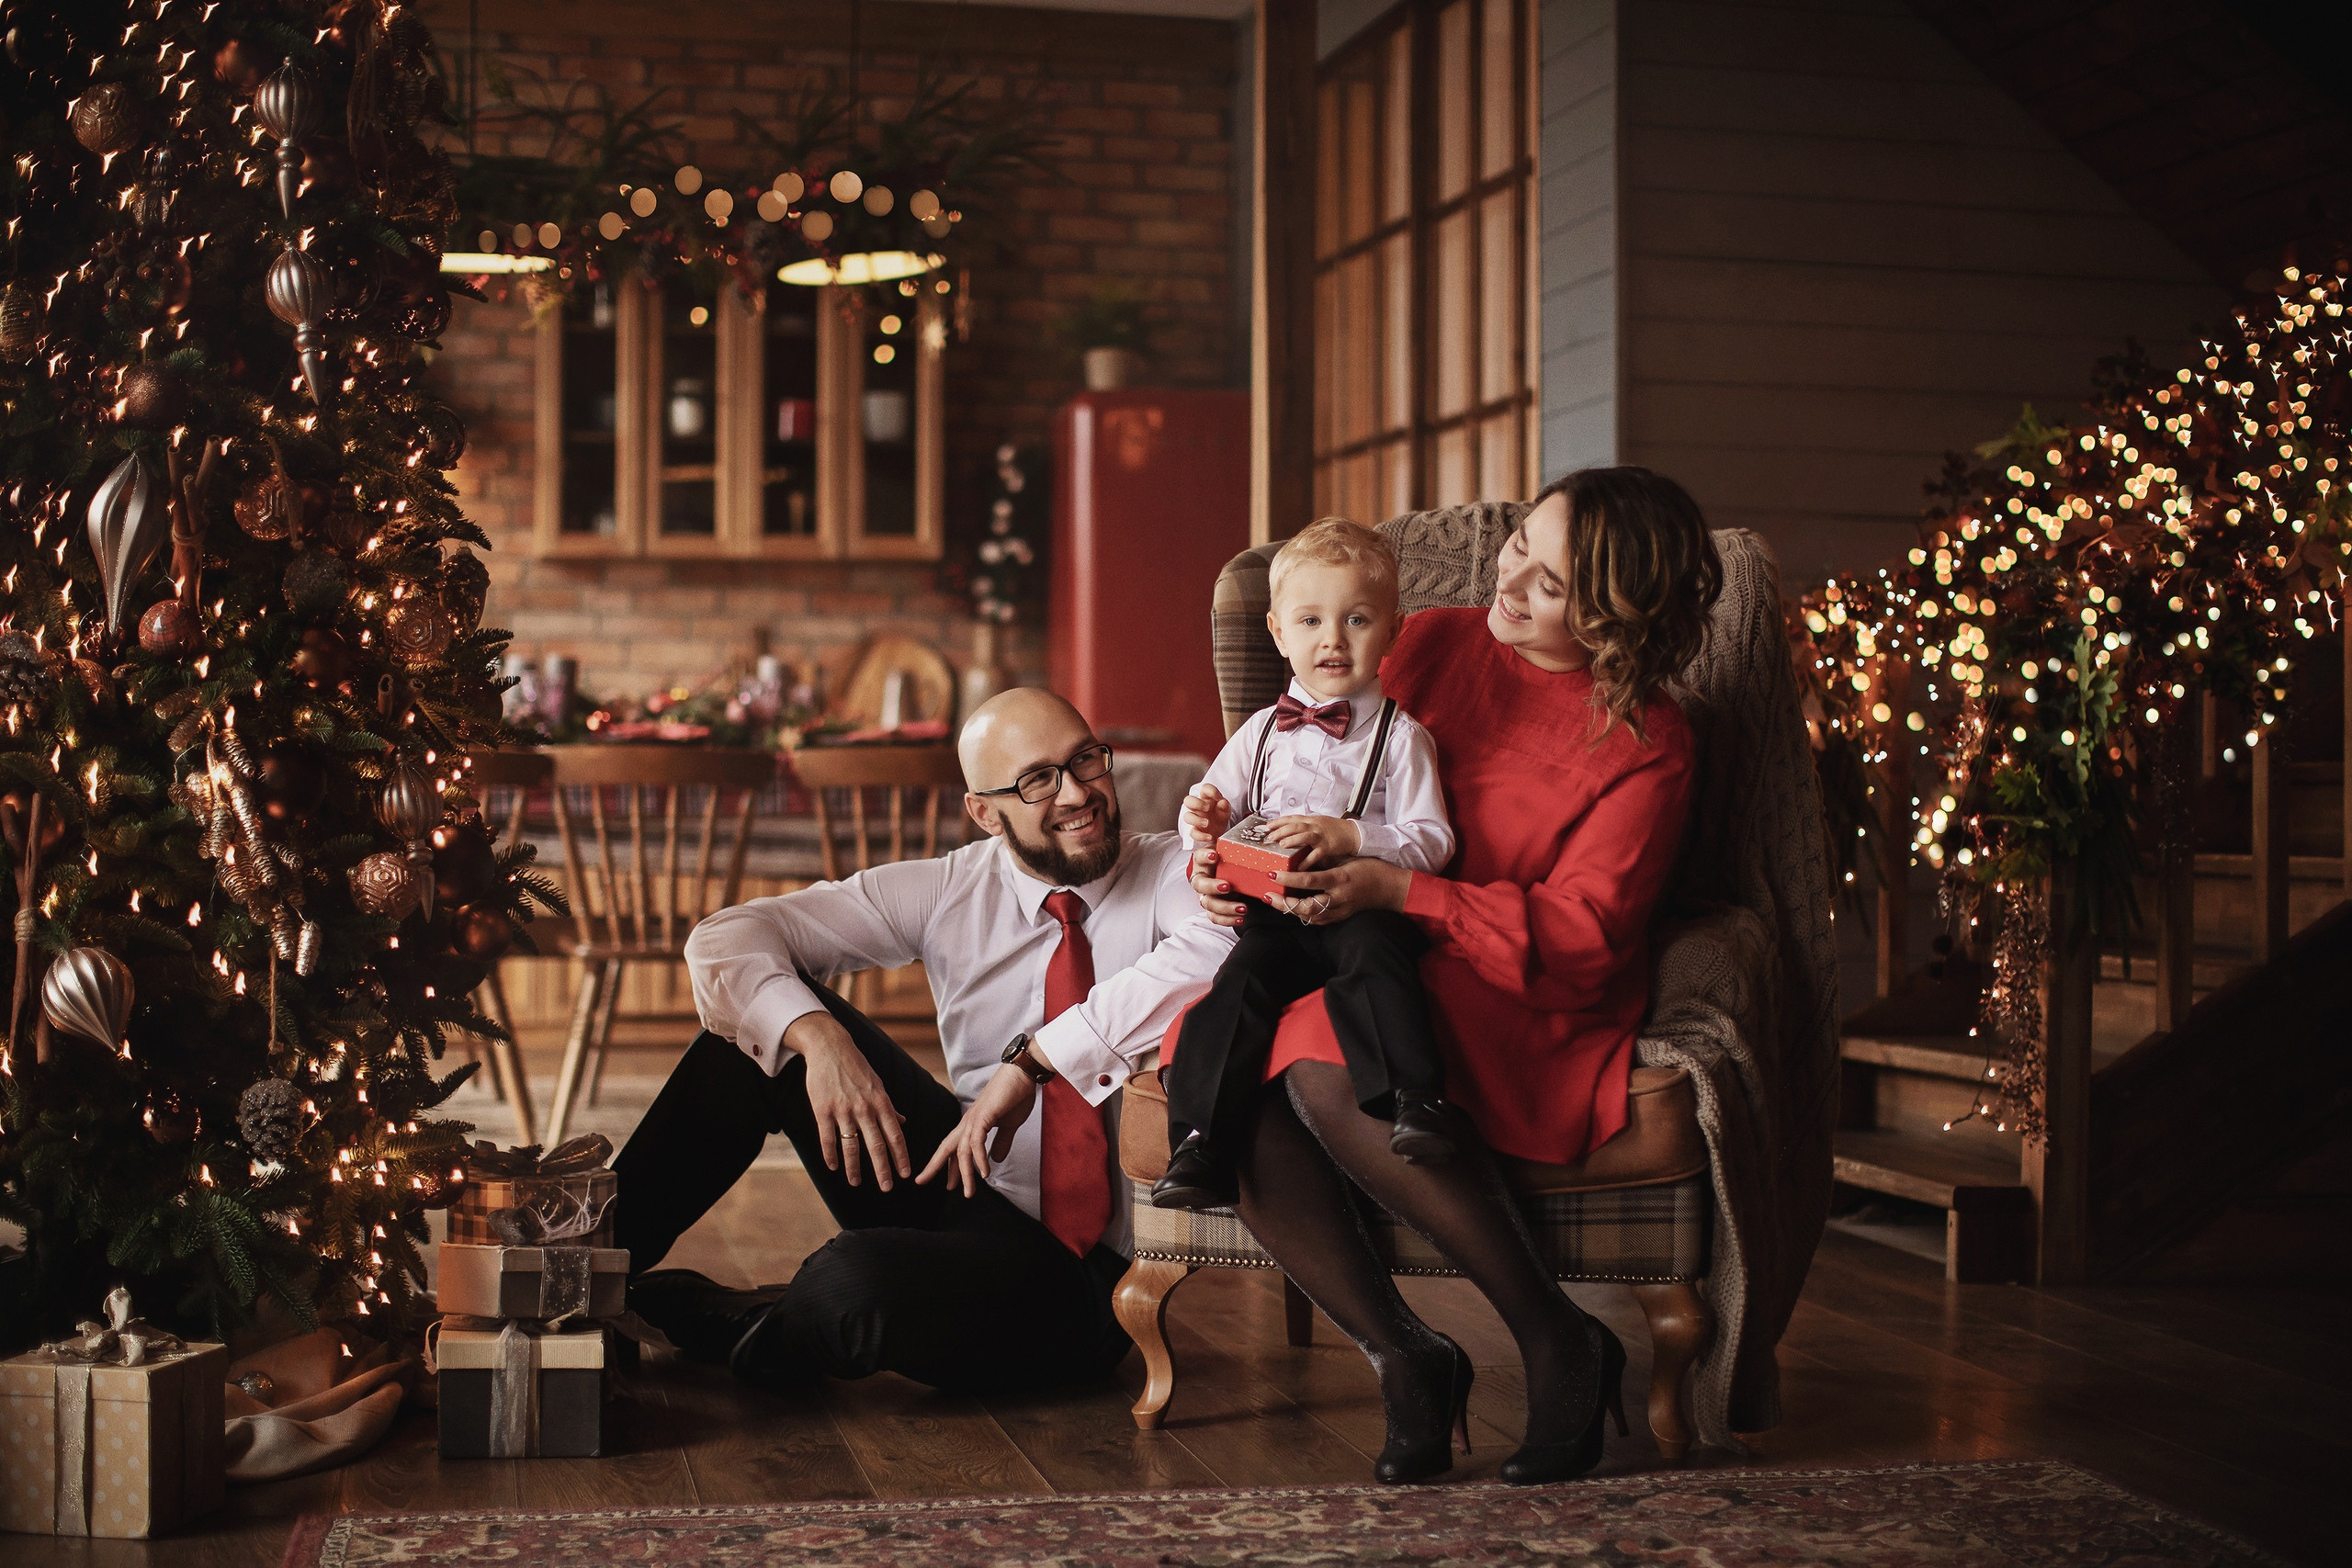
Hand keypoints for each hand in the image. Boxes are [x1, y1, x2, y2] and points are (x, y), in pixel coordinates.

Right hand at [787, 1012, 911, 1189]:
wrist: (830, 1048)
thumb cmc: (856, 1066)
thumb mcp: (878, 1084)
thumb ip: (889, 1106)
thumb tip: (902, 1121)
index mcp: (881, 1102)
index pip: (895, 1135)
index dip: (901, 1156)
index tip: (904, 1174)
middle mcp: (865, 1108)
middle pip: (876, 1145)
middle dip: (883, 1169)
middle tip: (887, 1188)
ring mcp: (843, 1110)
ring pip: (851, 1146)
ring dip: (854, 1168)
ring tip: (856, 1183)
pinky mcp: (823, 1110)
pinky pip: (828, 1138)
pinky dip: (830, 1155)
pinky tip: (833, 1167)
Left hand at [916, 1063, 1040, 1197]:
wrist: (1022, 1075)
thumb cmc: (1016, 1096)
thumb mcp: (1009, 1126)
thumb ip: (1001, 1142)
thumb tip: (996, 1159)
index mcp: (972, 1124)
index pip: (955, 1148)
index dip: (949, 1166)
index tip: (948, 1185)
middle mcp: (968, 1122)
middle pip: (946, 1148)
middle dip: (934, 1166)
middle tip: (921, 1182)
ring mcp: (974, 1119)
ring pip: (963, 1151)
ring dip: (965, 1174)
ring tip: (968, 1192)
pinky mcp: (984, 1117)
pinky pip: (977, 1142)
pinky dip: (979, 1159)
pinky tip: (984, 1173)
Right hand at [1180, 783, 1231, 845]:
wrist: (1221, 831)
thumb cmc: (1220, 815)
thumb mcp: (1226, 810)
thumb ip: (1225, 806)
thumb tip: (1222, 802)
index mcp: (1206, 798)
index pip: (1204, 789)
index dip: (1210, 791)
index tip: (1218, 797)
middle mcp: (1198, 807)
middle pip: (1188, 800)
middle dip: (1196, 803)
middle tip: (1207, 808)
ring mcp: (1196, 819)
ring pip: (1187, 817)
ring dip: (1196, 820)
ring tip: (1207, 823)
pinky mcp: (1196, 831)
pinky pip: (1193, 833)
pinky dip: (1201, 836)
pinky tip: (1210, 836)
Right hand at [1191, 843, 1249, 926]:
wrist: (1232, 871)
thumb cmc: (1228, 857)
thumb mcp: (1226, 846)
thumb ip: (1222, 838)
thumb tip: (1219, 830)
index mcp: (1203, 862)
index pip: (1199, 857)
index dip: (1205, 856)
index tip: (1215, 855)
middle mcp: (1201, 878)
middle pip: (1200, 884)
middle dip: (1212, 886)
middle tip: (1227, 886)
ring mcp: (1205, 895)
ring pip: (1208, 903)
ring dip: (1224, 907)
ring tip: (1242, 907)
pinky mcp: (1212, 907)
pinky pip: (1215, 917)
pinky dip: (1227, 919)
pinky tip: (1240, 918)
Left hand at [1263, 814, 1360, 868]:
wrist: (1353, 834)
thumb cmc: (1334, 830)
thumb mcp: (1318, 823)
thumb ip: (1304, 826)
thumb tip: (1287, 831)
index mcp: (1311, 820)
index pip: (1292, 818)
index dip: (1278, 821)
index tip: (1266, 826)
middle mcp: (1315, 826)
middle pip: (1296, 826)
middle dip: (1281, 830)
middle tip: (1270, 837)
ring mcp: (1321, 836)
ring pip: (1305, 836)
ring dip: (1292, 840)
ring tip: (1282, 845)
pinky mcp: (1328, 847)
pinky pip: (1316, 854)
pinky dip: (1307, 861)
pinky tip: (1299, 867)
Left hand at [1272, 856, 1413, 925]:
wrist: (1391, 888)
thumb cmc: (1371, 869)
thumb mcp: (1347, 860)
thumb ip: (1325, 862)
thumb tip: (1301, 861)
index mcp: (1340, 879)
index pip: (1309, 881)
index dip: (1288, 879)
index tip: (1272, 874)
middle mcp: (1338, 898)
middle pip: (1305, 907)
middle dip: (1283, 903)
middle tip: (1267, 895)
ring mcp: (1340, 910)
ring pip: (1310, 916)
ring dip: (1290, 910)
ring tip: (1275, 901)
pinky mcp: (1341, 917)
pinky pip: (1319, 920)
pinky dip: (1304, 915)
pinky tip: (1293, 909)